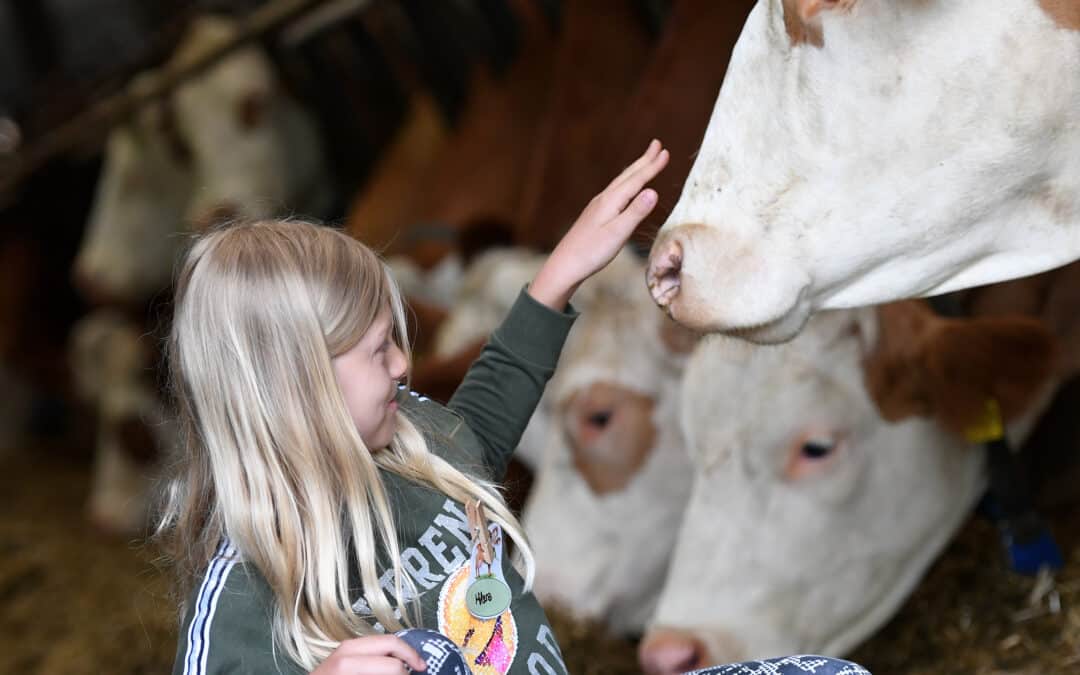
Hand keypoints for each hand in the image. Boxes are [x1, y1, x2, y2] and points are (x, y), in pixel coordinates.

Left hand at [311, 635, 426, 673]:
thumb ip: (382, 673)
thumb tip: (402, 672)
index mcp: (347, 665)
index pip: (391, 665)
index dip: (406, 673)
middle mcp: (344, 651)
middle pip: (387, 642)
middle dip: (408, 653)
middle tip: (422, 667)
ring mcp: (340, 649)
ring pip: (379, 639)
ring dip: (397, 650)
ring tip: (408, 664)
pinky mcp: (339, 652)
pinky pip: (368, 645)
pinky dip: (383, 651)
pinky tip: (389, 662)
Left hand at [529, 139, 668, 308]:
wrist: (565, 265)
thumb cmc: (591, 252)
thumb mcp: (618, 233)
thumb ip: (636, 212)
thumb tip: (653, 191)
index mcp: (611, 201)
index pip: (637, 180)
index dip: (652, 166)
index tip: (665, 152)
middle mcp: (604, 199)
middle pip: (628, 175)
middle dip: (644, 160)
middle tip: (656, 144)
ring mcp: (598, 206)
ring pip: (620, 182)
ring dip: (635, 170)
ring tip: (645, 162)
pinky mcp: (595, 215)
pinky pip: (615, 192)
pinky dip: (626, 184)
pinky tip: (625, 189)